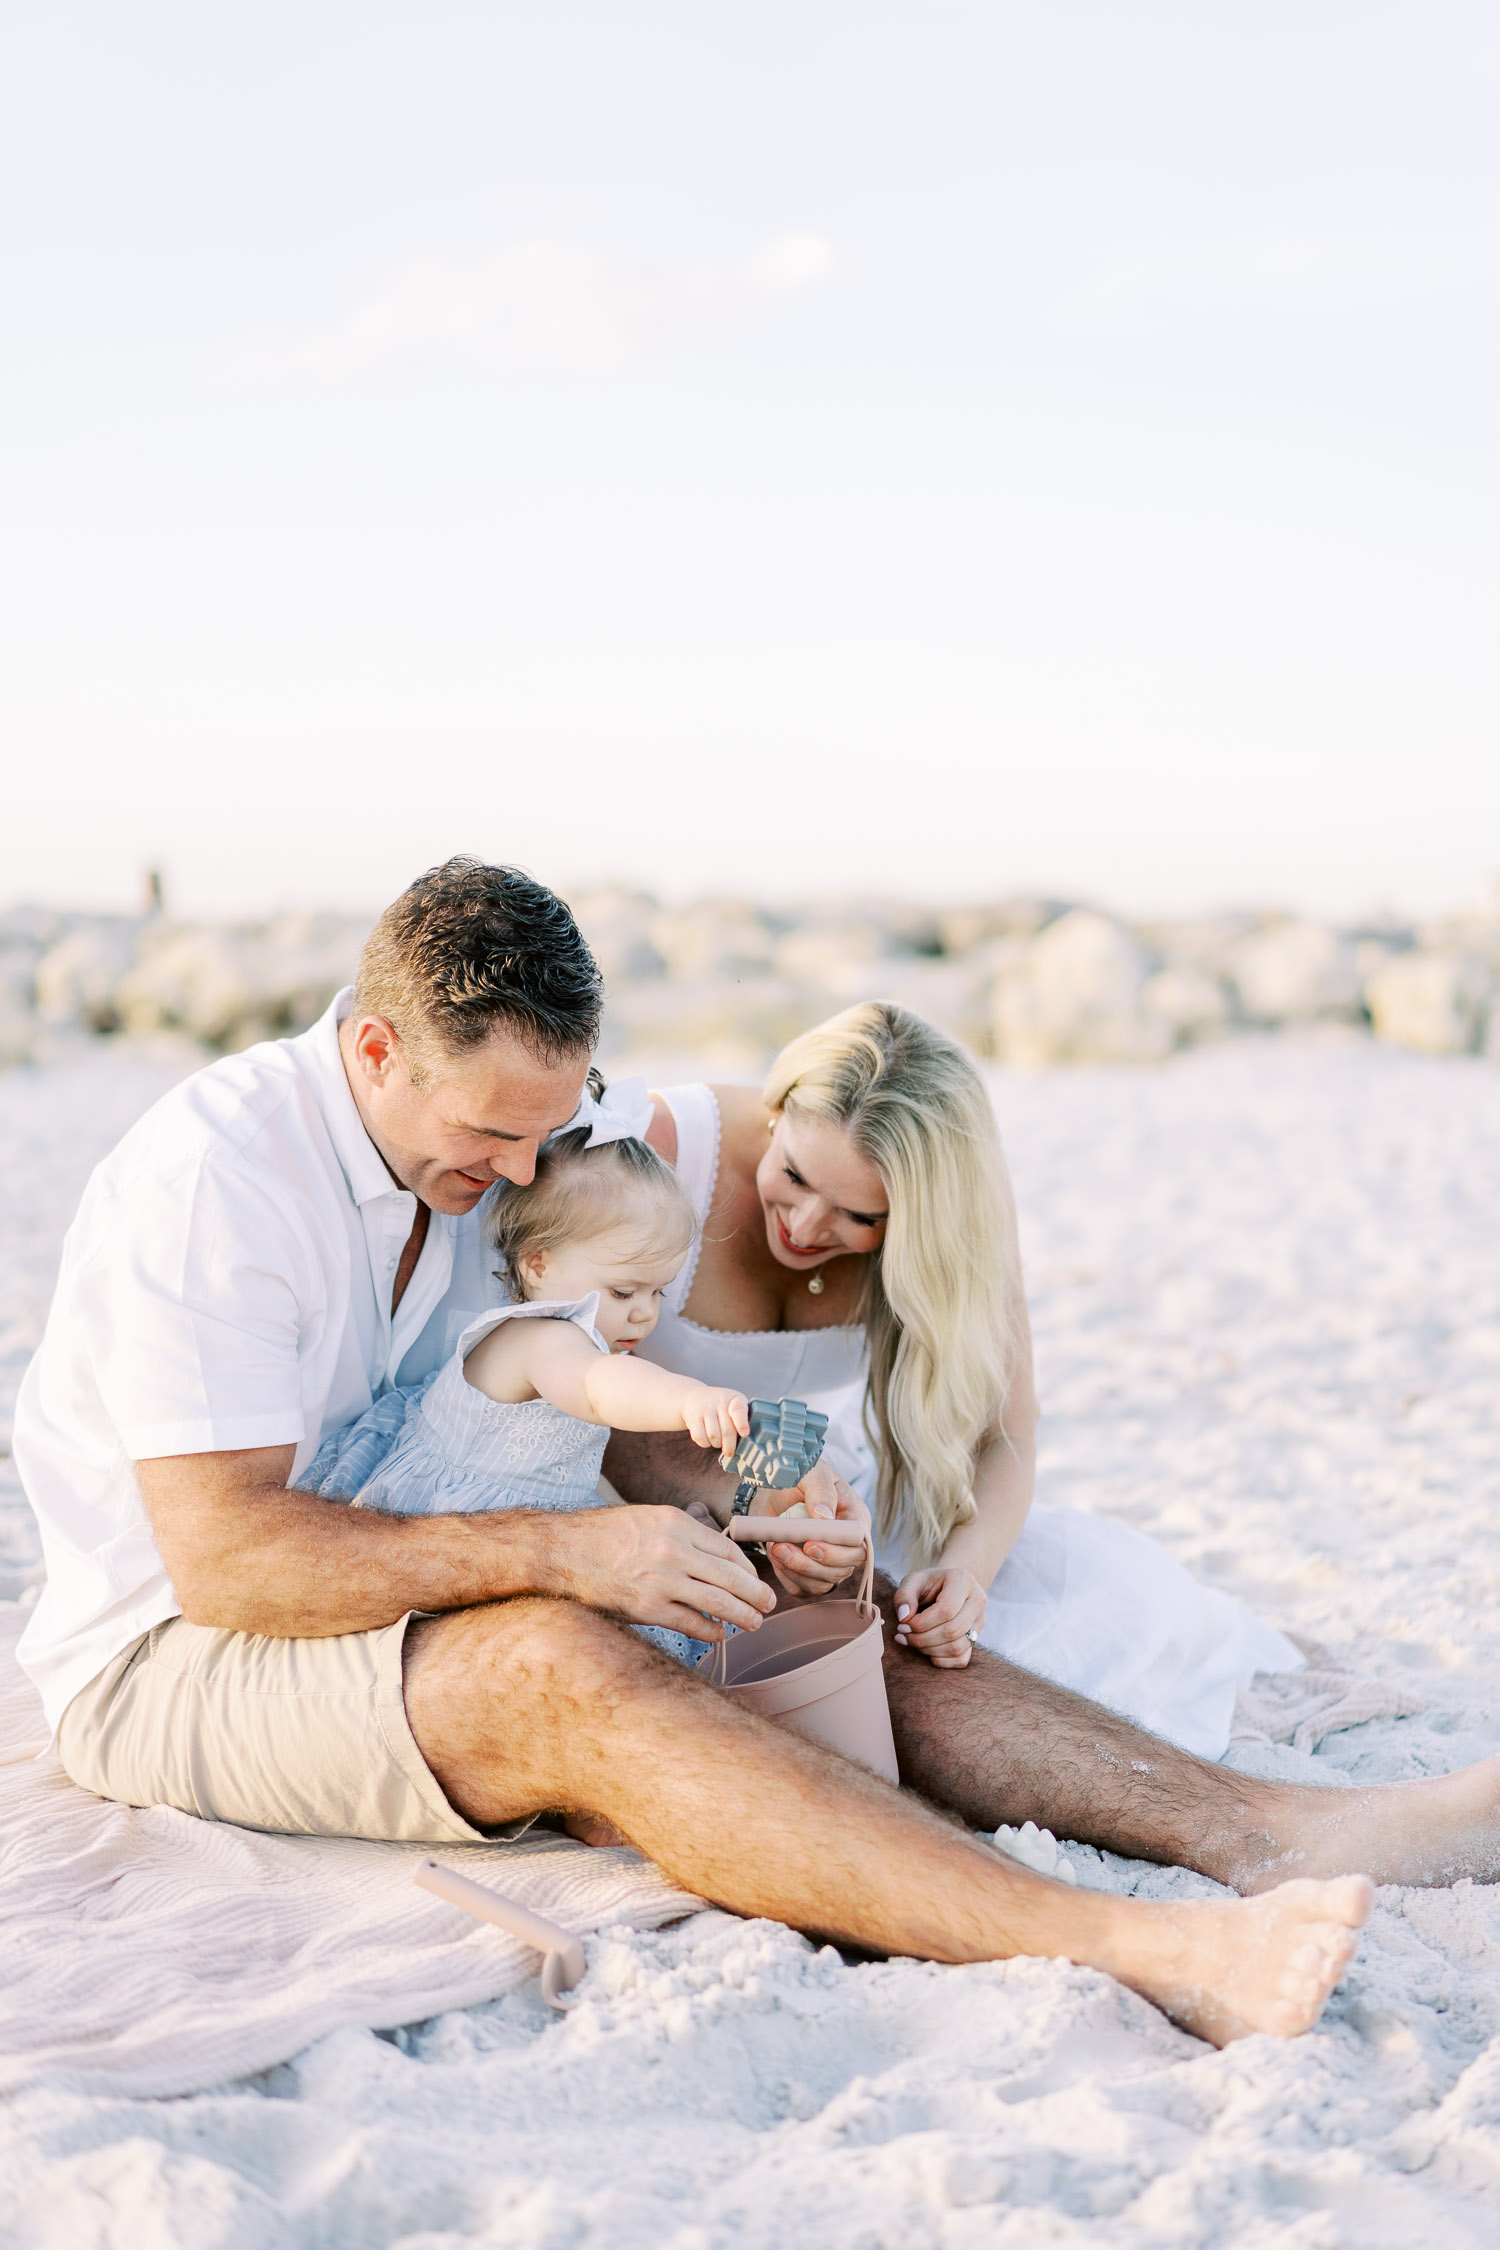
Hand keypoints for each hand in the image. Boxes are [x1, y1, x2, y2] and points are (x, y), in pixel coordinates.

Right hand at [552, 1504, 773, 1643]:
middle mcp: (674, 1550)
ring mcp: (662, 1581)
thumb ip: (682, 1534)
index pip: (728, 1548)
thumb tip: (715, 1557)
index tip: (754, 1579)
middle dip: (756, 1594)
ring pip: (719, 1602)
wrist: (564, 1552)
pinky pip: (692, 1623)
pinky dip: (711, 1631)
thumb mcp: (649, 1519)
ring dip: (743, 1615)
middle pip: (731, 1576)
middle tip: (769, 1604)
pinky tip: (720, 1633)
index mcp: (676, 1523)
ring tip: (754, 1623)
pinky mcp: (648, 1608)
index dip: (747, 1568)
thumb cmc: (605, 1535)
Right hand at [681, 1386, 750, 1459]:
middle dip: (729, 1445)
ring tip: (718, 1441)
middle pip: (727, 1431)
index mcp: (733, 1399)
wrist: (695, 1397)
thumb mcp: (735, 1403)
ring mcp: (704, 1409)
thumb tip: (745, 1437)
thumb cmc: (721, 1405)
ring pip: (713, 1436)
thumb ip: (743, 1417)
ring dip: (717, 1444)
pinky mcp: (693, 1418)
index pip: (738, 1410)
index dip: (742, 1423)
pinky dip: (705, 1443)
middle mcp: (718, 1402)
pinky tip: (708, 1439)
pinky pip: (700, 1437)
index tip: (744, 1434)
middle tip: (730, 1451)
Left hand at [762, 1464, 870, 1599]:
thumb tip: (824, 1517)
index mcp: (856, 1520)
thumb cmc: (800, 1477)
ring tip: (775, 1547)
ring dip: (796, 1571)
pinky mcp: (810, 1574)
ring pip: (822, 1583)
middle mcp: (847, 1545)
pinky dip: (787, 1577)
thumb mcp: (812, 1473)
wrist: (776, 1491)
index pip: (859, 1547)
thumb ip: (820, 1491)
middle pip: (842, 1570)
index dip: (837, 1551)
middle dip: (810, 1564)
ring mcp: (830, 1563)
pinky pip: (803, 1588)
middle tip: (781, 1548)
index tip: (810, 1544)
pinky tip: (776, 1557)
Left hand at [893, 1565, 986, 1666]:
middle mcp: (978, 1601)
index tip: (902, 1624)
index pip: (947, 1609)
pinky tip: (925, 1648)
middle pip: (953, 1630)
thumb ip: (904, 1596)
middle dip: (922, 1638)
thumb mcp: (911, 1582)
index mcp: (963, 1580)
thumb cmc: (926, 1585)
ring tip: (911, 1641)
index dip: (921, 1623)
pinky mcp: (977, 1639)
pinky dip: (940, 1659)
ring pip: (958, 1647)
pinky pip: (961, 1659)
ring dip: (929, 1650)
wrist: (944, 1587)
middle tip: (903, 1635)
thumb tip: (904, 1617)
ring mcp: (980, 1621)